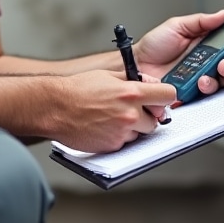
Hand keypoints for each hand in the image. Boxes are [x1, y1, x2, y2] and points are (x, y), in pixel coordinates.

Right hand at [50, 70, 177, 152]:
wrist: (55, 108)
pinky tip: (104, 127)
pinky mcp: (112, 146)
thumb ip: (133, 79)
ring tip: (112, 117)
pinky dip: (119, 137)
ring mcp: (122, 132)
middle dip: (147, 115)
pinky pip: (125, 143)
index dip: (164, 96)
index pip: (168, 95)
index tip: (159, 98)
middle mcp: (130, 114)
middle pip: (157, 120)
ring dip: (133, 127)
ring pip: (141, 133)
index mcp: (131, 93)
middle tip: (131, 110)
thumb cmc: (77, 89)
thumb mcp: (108, 75)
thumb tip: (150, 83)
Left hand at [133, 10, 223, 98]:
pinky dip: (212, 84)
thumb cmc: (154, 47)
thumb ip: (201, 21)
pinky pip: (214, 90)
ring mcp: (208, 76)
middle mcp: (213, 59)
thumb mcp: (177, 25)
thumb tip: (223, 14)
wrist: (136, 67)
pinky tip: (204, 78)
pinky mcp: (199, 91)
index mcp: (211, 41)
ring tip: (222, 64)